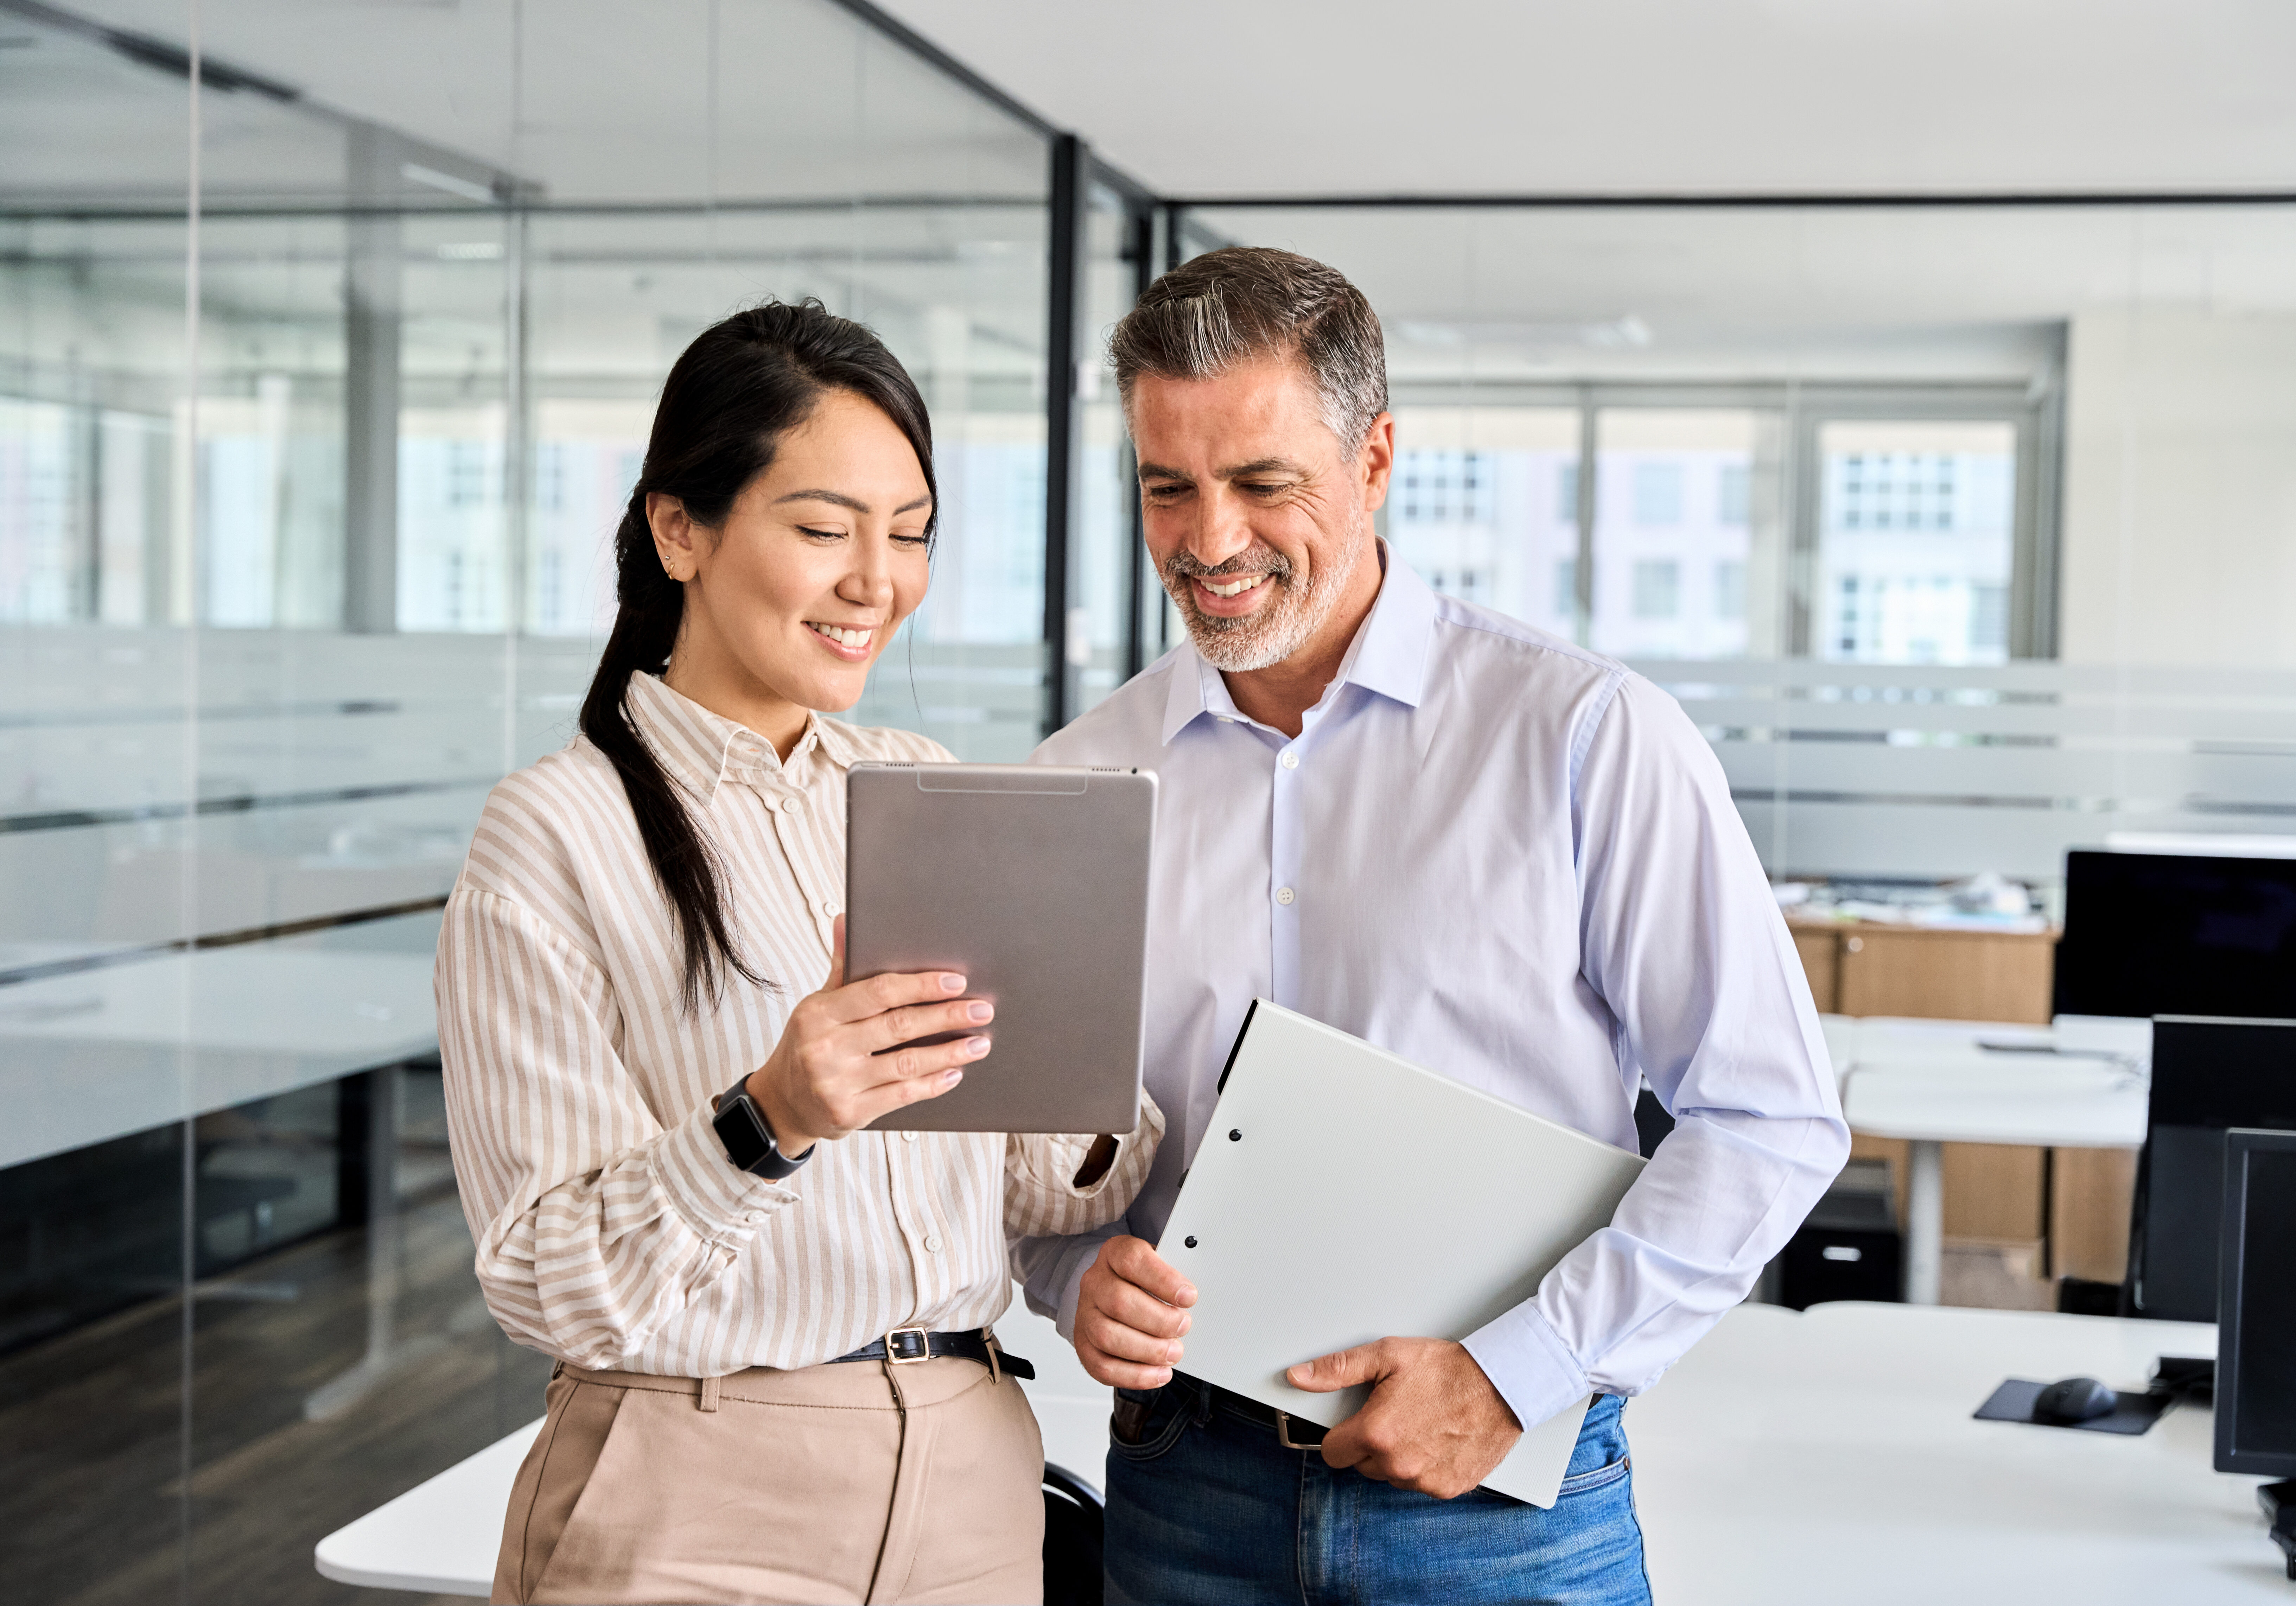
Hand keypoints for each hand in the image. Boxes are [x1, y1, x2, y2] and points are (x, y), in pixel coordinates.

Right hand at [742, 916, 989, 1155]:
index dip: (921, 985)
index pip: (878, 992)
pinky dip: (933, 1084)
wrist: (783, 1104)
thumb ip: (841, 968)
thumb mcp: (818, 1006)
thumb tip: (846, 920)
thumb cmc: (809, 1045)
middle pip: (898, 1026)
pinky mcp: (850, 1113)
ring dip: (949, 1053)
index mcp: (819, 1013)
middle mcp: (825, 1047)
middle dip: (946, 1016)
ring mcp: (836, 1083)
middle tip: (981, 1009)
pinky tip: (955, 1073)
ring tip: (980, 1043)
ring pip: (906, 1063)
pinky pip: (902, 1095)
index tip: (956, 982)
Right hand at [1075, 1235, 1196, 1387]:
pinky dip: (1134, 1375)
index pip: (1132, 1260)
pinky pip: (1102, 1366)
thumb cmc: (1144, 1280)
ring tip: (1173, 1352)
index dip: (1162, 1280)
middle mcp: (1094, 1282)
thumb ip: (1175, 1276)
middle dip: (1158, 1320)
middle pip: (1118, 1302)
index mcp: (1114, 1254)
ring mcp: (1085, 1314)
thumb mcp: (1160, 1266)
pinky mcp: (1084, 1345)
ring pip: (1107, 1336)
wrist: (1114, 1291)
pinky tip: (1158, 1373)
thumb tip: (1192, 1297)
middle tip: (1183, 1327)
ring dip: (1147, 1350)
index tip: (1189, 1296)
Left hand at [1286, 1338, 1521, 1499]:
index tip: (1354, 1422)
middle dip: (1371, 1443)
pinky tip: (1436, 1439)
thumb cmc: (1448, 1368)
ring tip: (1419, 1423)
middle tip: (1394, 1414)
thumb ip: (1338, 1369)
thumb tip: (1299, 1376)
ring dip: (1398, 1456)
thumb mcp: (1387, 1355)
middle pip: (1362, 1464)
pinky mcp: (1447, 1488)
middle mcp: (1397, 1464)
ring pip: (1391, 1476)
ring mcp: (1423, 1480)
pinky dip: (1425, 1466)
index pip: (1332, 1452)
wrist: (1501, 1384)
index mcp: (1376, 1433)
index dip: (1340, 1434)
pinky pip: (1421, 1483)